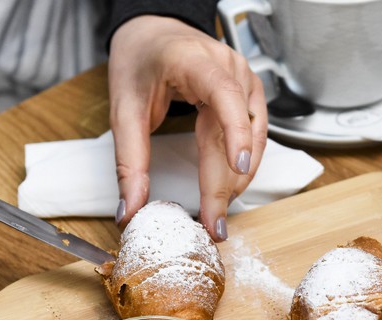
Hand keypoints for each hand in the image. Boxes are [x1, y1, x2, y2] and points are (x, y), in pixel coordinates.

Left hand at [108, 16, 267, 240]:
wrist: (154, 35)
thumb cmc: (141, 61)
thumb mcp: (124, 108)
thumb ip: (129, 161)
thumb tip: (131, 209)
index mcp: (194, 61)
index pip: (225, 95)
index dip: (236, 132)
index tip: (238, 168)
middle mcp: (229, 68)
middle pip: (238, 130)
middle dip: (227, 182)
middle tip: (214, 222)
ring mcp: (245, 80)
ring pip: (254, 137)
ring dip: (239, 178)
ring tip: (220, 211)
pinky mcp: (250, 94)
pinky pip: (257, 134)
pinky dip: (245, 164)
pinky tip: (231, 186)